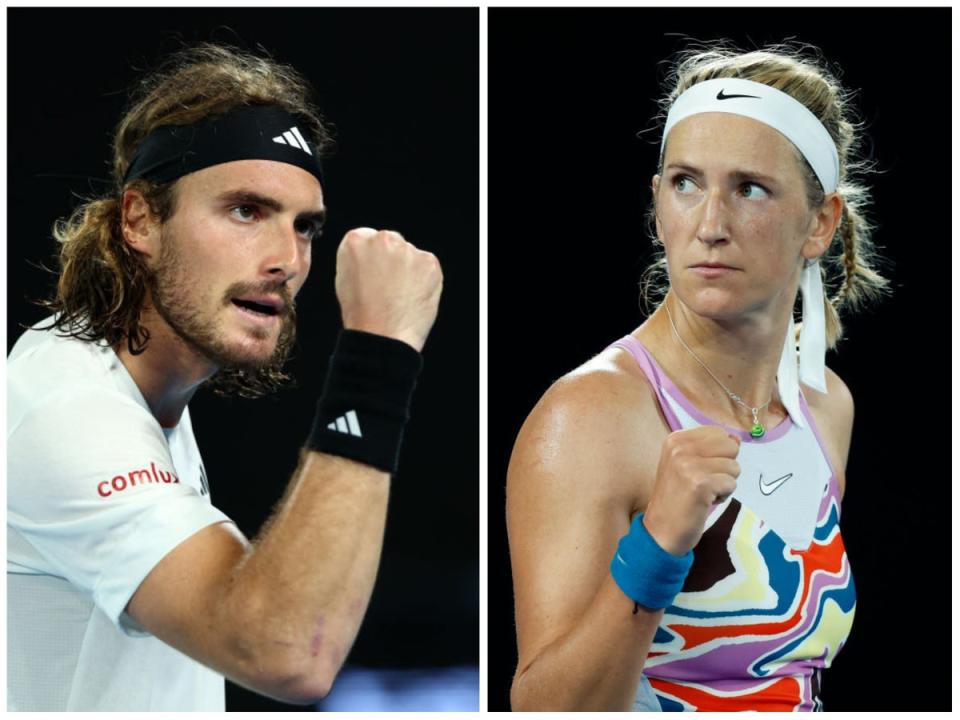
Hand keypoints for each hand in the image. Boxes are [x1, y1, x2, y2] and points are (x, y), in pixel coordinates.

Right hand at [335, 228, 442, 351]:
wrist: (382, 335)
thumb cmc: (361, 314)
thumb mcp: (344, 279)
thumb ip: (358, 259)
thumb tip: (372, 257)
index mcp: (356, 240)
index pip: (367, 238)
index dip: (372, 260)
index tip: (373, 275)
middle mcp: (382, 239)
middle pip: (391, 243)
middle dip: (391, 260)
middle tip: (388, 288)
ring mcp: (408, 250)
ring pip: (410, 255)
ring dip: (408, 269)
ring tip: (400, 296)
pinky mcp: (429, 262)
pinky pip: (427, 266)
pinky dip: (424, 279)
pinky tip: (412, 296)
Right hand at [642, 426, 741, 555]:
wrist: (661, 530)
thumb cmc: (677, 498)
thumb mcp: (688, 465)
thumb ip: (711, 449)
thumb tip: (737, 438)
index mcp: (675, 440)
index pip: (719, 433)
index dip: (717, 454)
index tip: (699, 470)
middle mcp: (680, 448)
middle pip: (730, 446)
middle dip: (725, 467)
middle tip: (704, 482)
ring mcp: (689, 465)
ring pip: (734, 466)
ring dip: (724, 483)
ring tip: (703, 493)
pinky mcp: (701, 484)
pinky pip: (732, 483)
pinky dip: (724, 496)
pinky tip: (705, 502)